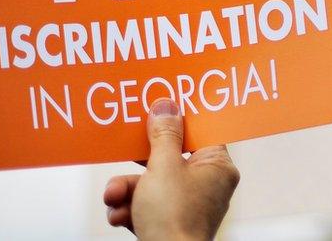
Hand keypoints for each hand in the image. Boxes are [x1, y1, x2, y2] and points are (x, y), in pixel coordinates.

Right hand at [103, 98, 239, 239]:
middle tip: (126, 148)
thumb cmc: (174, 219)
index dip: (180, 121)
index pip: (202, 133)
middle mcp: (206, 185)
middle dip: (139, 162)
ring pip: (151, 185)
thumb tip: (167, 107)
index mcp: (217, 168)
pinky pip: (145, 206)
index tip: (160, 109)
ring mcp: (187, 206)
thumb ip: (163, 136)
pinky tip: (119, 215)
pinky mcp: (168, 224)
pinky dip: (129, 209)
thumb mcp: (164, 167)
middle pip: (170, 159)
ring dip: (126, 190)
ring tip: (114, 196)